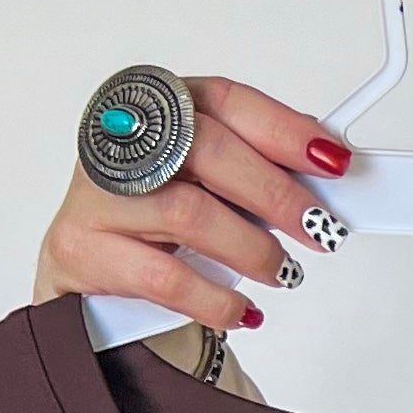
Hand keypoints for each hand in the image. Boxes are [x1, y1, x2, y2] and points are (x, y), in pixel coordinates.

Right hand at [35, 74, 355, 334]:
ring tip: (281, 271)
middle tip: (320, 228)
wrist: (89, 279)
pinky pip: (164, 277)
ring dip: (252, 250)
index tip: (332, 160)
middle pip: (208, 151)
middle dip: (277, 194)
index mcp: (157, 111)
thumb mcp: (210, 187)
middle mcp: (119, 143)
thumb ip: (257, 169)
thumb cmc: (157, 222)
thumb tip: (325, 166)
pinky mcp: (81, 250)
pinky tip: (241, 310)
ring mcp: (95, 195)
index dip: (283, 129)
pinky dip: (215, 299)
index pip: (225, 101)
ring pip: (189, 214)